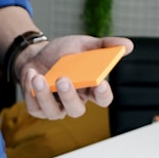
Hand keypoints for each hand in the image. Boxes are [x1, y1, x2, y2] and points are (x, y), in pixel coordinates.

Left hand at [18, 35, 133, 119]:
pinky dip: (31, 92)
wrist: (36, 56)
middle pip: (77, 110)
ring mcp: (56, 107)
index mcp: (89, 89)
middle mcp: (74, 102)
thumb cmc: (63, 54)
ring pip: (54, 113)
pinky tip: (31, 73)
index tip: (101, 84)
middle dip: (69, 97)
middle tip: (63, 79)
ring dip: (45, 96)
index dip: (103, 95)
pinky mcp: (38, 109)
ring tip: (38, 77)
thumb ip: (104, 45)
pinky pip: (35, 107)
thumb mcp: (84, 44)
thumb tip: (128, 45)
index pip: (102, 99)